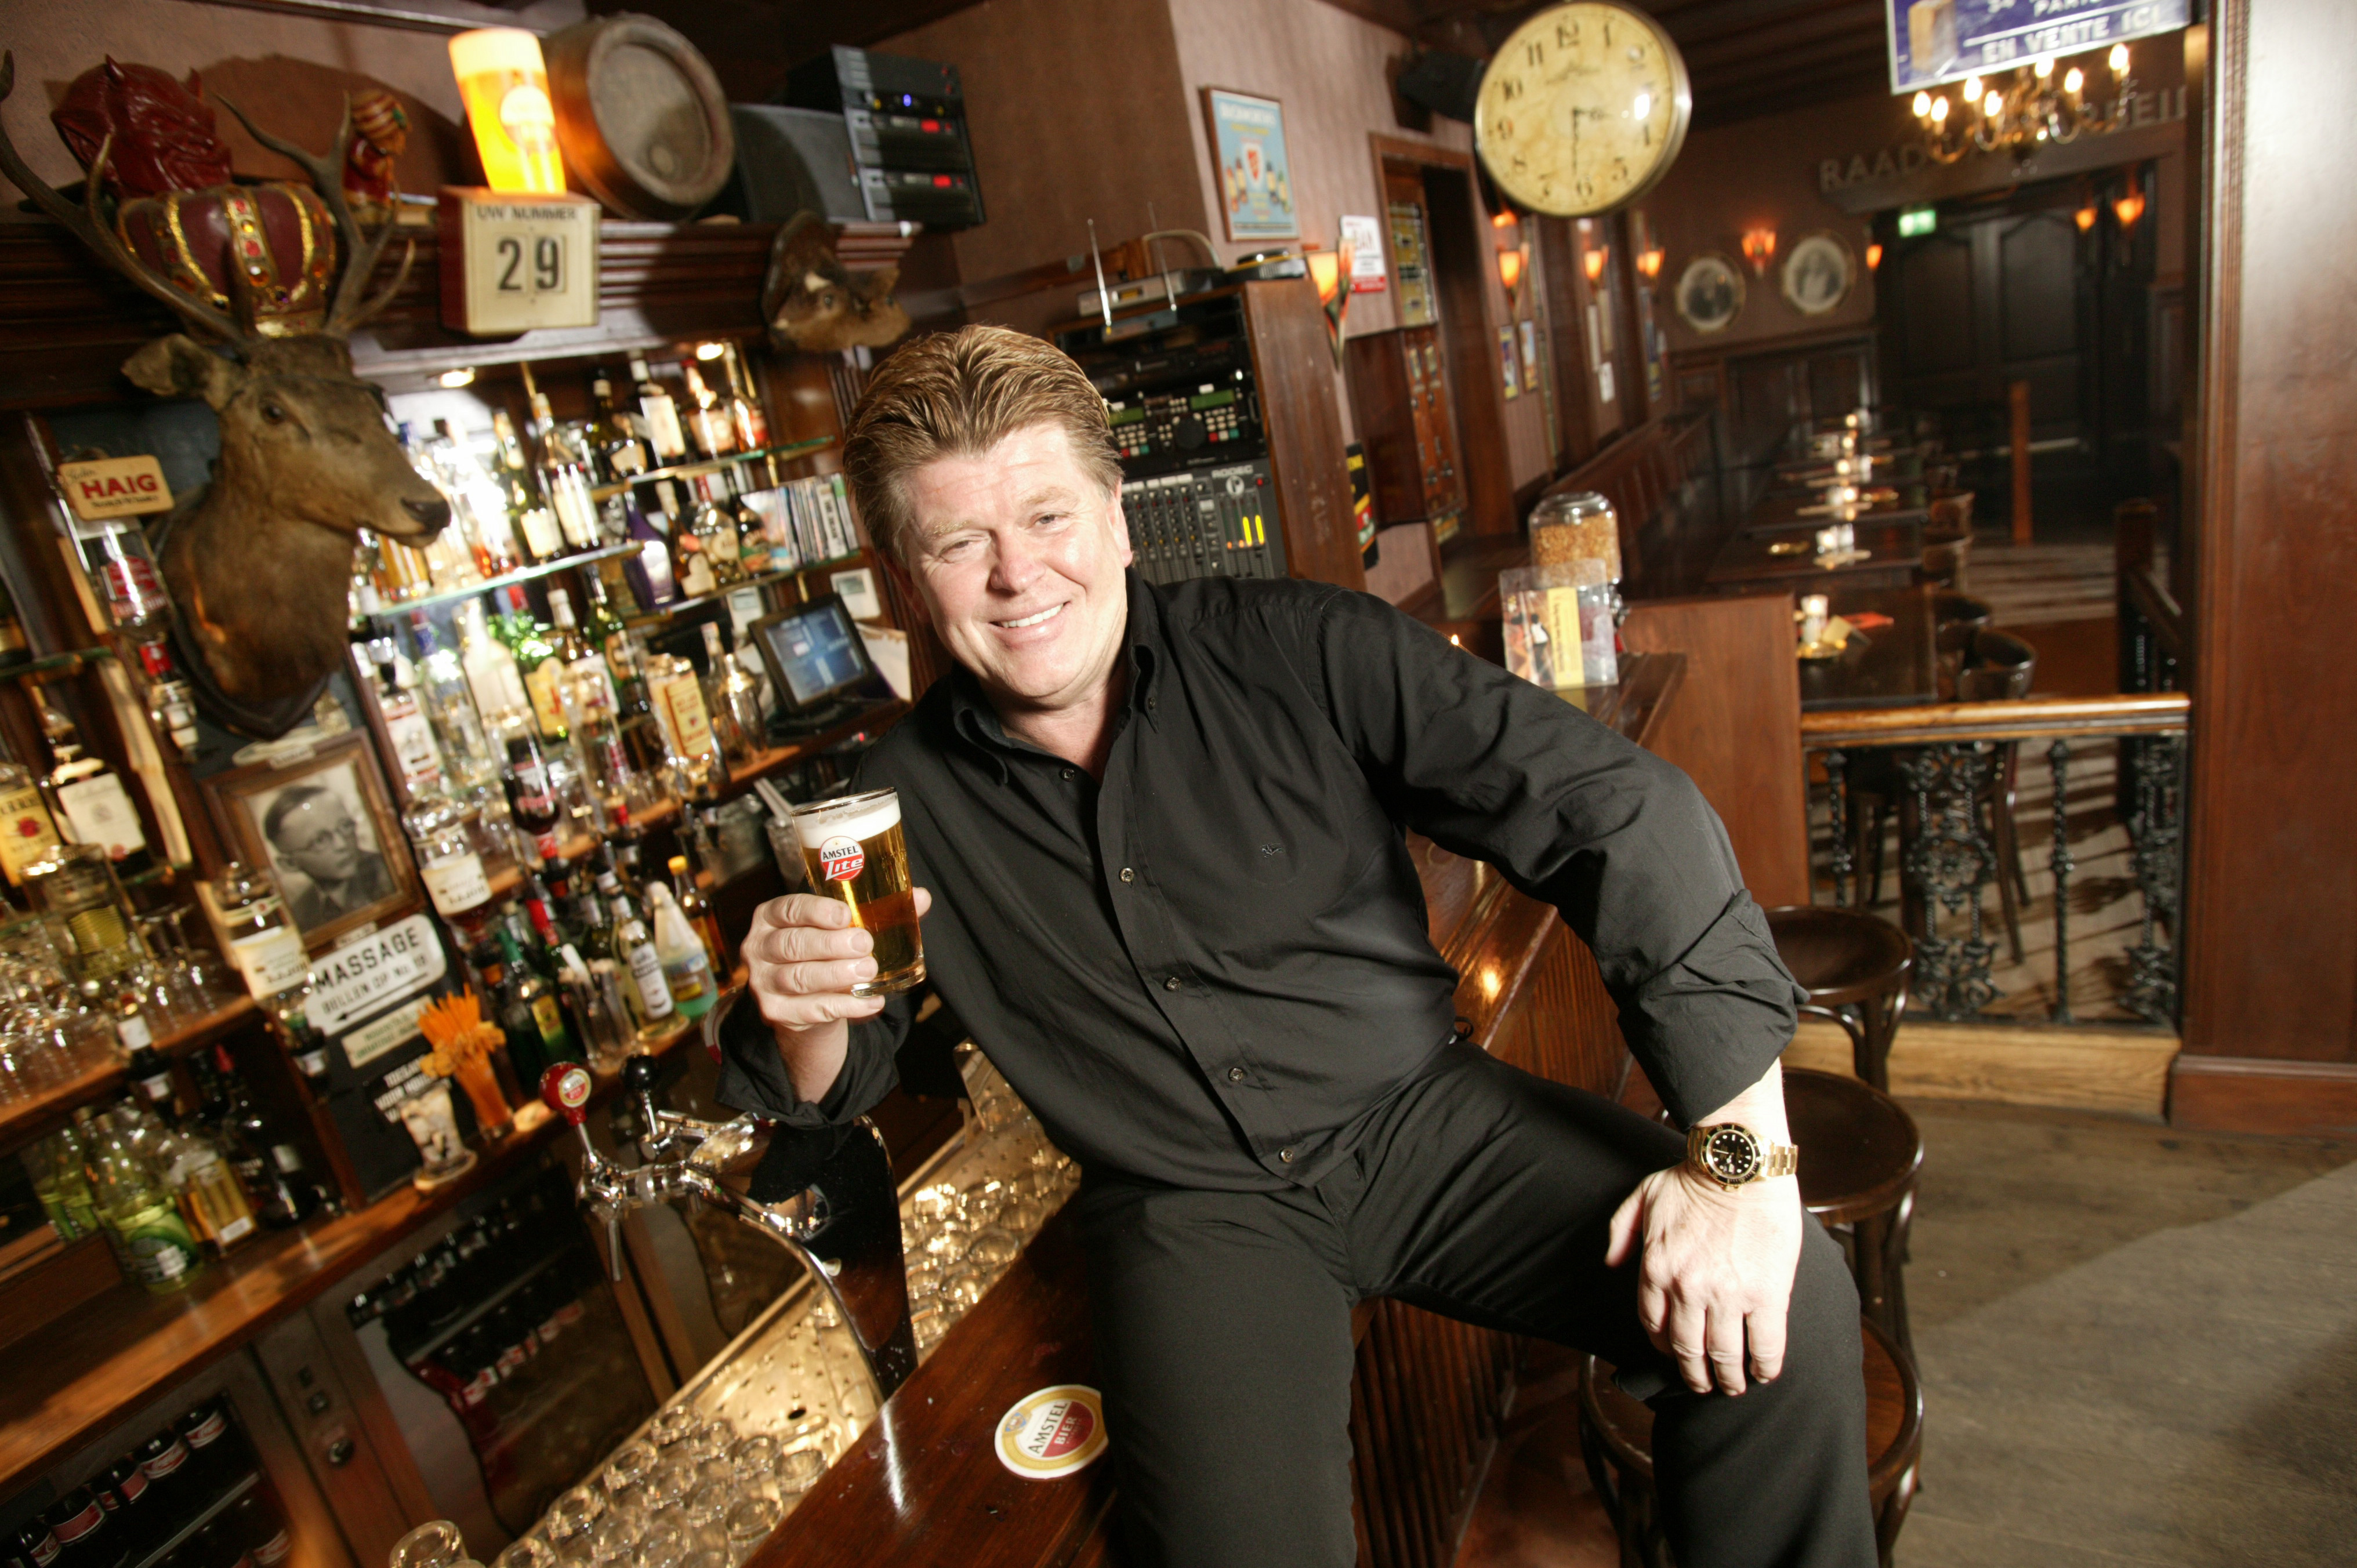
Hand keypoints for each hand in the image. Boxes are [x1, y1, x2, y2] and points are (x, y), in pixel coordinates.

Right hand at [739, 888, 931, 1100]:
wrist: (803, 1001)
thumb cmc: (824, 951)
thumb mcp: (840, 928)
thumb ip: (877, 911)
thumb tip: (920, 898)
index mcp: (771, 917)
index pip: (788, 909)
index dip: (815, 911)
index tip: (845, 915)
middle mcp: (759, 948)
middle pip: (792, 944)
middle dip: (830, 945)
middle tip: (865, 944)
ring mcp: (763, 982)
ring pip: (799, 978)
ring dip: (837, 975)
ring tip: (868, 971)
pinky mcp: (775, 1012)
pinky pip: (811, 1009)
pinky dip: (845, 1006)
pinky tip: (871, 1002)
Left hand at [1605, 1163, 1802, 1395]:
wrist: (1740, 1162)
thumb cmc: (1694, 1176)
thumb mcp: (1642, 1197)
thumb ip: (1620, 1232)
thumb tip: (1611, 1264)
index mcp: (1655, 1269)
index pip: (1653, 1325)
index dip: (1664, 1347)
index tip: (1675, 1355)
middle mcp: (1686, 1289)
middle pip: (1686, 1350)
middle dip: (1694, 1374)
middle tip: (1704, 1384)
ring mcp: (1726, 1294)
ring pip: (1723, 1355)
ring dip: (1728, 1378)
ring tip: (1734, 1385)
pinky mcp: (1767, 1295)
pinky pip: (1764, 1346)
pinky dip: (1764, 1366)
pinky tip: (1765, 1373)